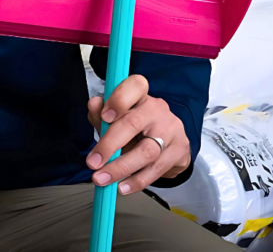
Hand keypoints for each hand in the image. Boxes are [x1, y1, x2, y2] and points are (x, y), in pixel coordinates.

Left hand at [86, 74, 190, 194]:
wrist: (167, 142)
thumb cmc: (135, 126)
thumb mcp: (115, 117)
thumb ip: (101, 113)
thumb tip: (94, 104)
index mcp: (140, 95)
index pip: (135, 86)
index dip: (119, 99)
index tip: (104, 116)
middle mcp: (157, 109)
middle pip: (134, 124)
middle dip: (109, 145)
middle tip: (92, 163)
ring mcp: (171, 130)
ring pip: (147, 151)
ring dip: (121, 168)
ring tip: (102, 179)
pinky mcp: (180, 151)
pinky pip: (156, 169)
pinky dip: (137, 180)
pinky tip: (122, 186)